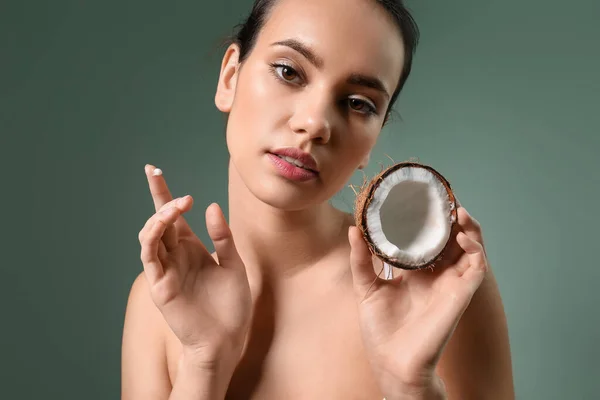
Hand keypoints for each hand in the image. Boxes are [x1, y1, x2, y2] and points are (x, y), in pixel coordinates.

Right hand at [138, 164, 251, 372]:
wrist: (227, 339)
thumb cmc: (231, 306)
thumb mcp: (234, 264)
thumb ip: (223, 237)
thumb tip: (210, 206)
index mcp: (192, 249)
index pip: (174, 216)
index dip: (164, 193)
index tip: (155, 170)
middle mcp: (175, 256)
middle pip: (159, 219)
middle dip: (157, 195)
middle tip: (158, 175)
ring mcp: (165, 269)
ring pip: (151, 235)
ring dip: (159, 216)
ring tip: (177, 206)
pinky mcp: (160, 285)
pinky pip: (149, 257)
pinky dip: (153, 237)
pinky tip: (165, 223)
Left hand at [349, 206, 487, 399]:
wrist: (392, 362)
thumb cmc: (381, 330)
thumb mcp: (366, 288)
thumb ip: (362, 259)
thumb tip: (352, 228)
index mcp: (414, 273)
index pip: (425, 240)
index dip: (427, 220)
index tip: (420, 199)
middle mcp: (435, 275)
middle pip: (449, 240)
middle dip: (449, 219)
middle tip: (443, 198)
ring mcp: (449, 284)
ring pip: (468, 249)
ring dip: (467, 228)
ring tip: (458, 210)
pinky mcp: (460, 295)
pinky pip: (475, 267)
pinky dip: (474, 249)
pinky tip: (462, 236)